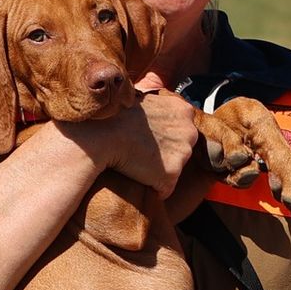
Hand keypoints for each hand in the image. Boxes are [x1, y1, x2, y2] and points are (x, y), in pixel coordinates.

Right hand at [64, 79, 197, 195]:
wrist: (101, 135)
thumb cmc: (115, 117)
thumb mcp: (144, 100)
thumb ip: (160, 108)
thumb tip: (159, 112)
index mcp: (184, 111)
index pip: (181, 130)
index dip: (162, 136)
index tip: (146, 136)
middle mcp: (189, 132)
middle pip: (181, 150)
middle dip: (164, 153)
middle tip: (140, 148)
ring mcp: (183, 154)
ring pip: (173, 169)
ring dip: (157, 170)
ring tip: (136, 160)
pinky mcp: (171, 174)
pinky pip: (164, 189)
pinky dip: (153, 188)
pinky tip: (136, 178)